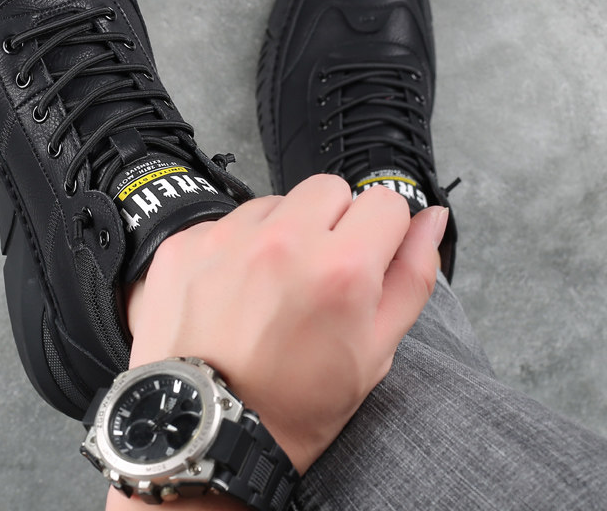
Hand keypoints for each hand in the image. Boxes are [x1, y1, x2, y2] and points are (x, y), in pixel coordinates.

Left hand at [126, 174, 447, 475]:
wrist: (206, 428)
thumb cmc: (295, 403)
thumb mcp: (374, 352)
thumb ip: (411, 277)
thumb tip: (430, 219)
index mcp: (341, 269)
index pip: (385, 201)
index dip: (382, 231)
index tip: (367, 255)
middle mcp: (283, 239)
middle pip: (329, 188)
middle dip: (333, 223)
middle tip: (316, 275)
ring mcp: (227, 237)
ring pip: (276, 202)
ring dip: (282, 232)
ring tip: (270, 288)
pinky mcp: (186, 243)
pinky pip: (227, 221)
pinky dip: (235, 247)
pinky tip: (232, 290)